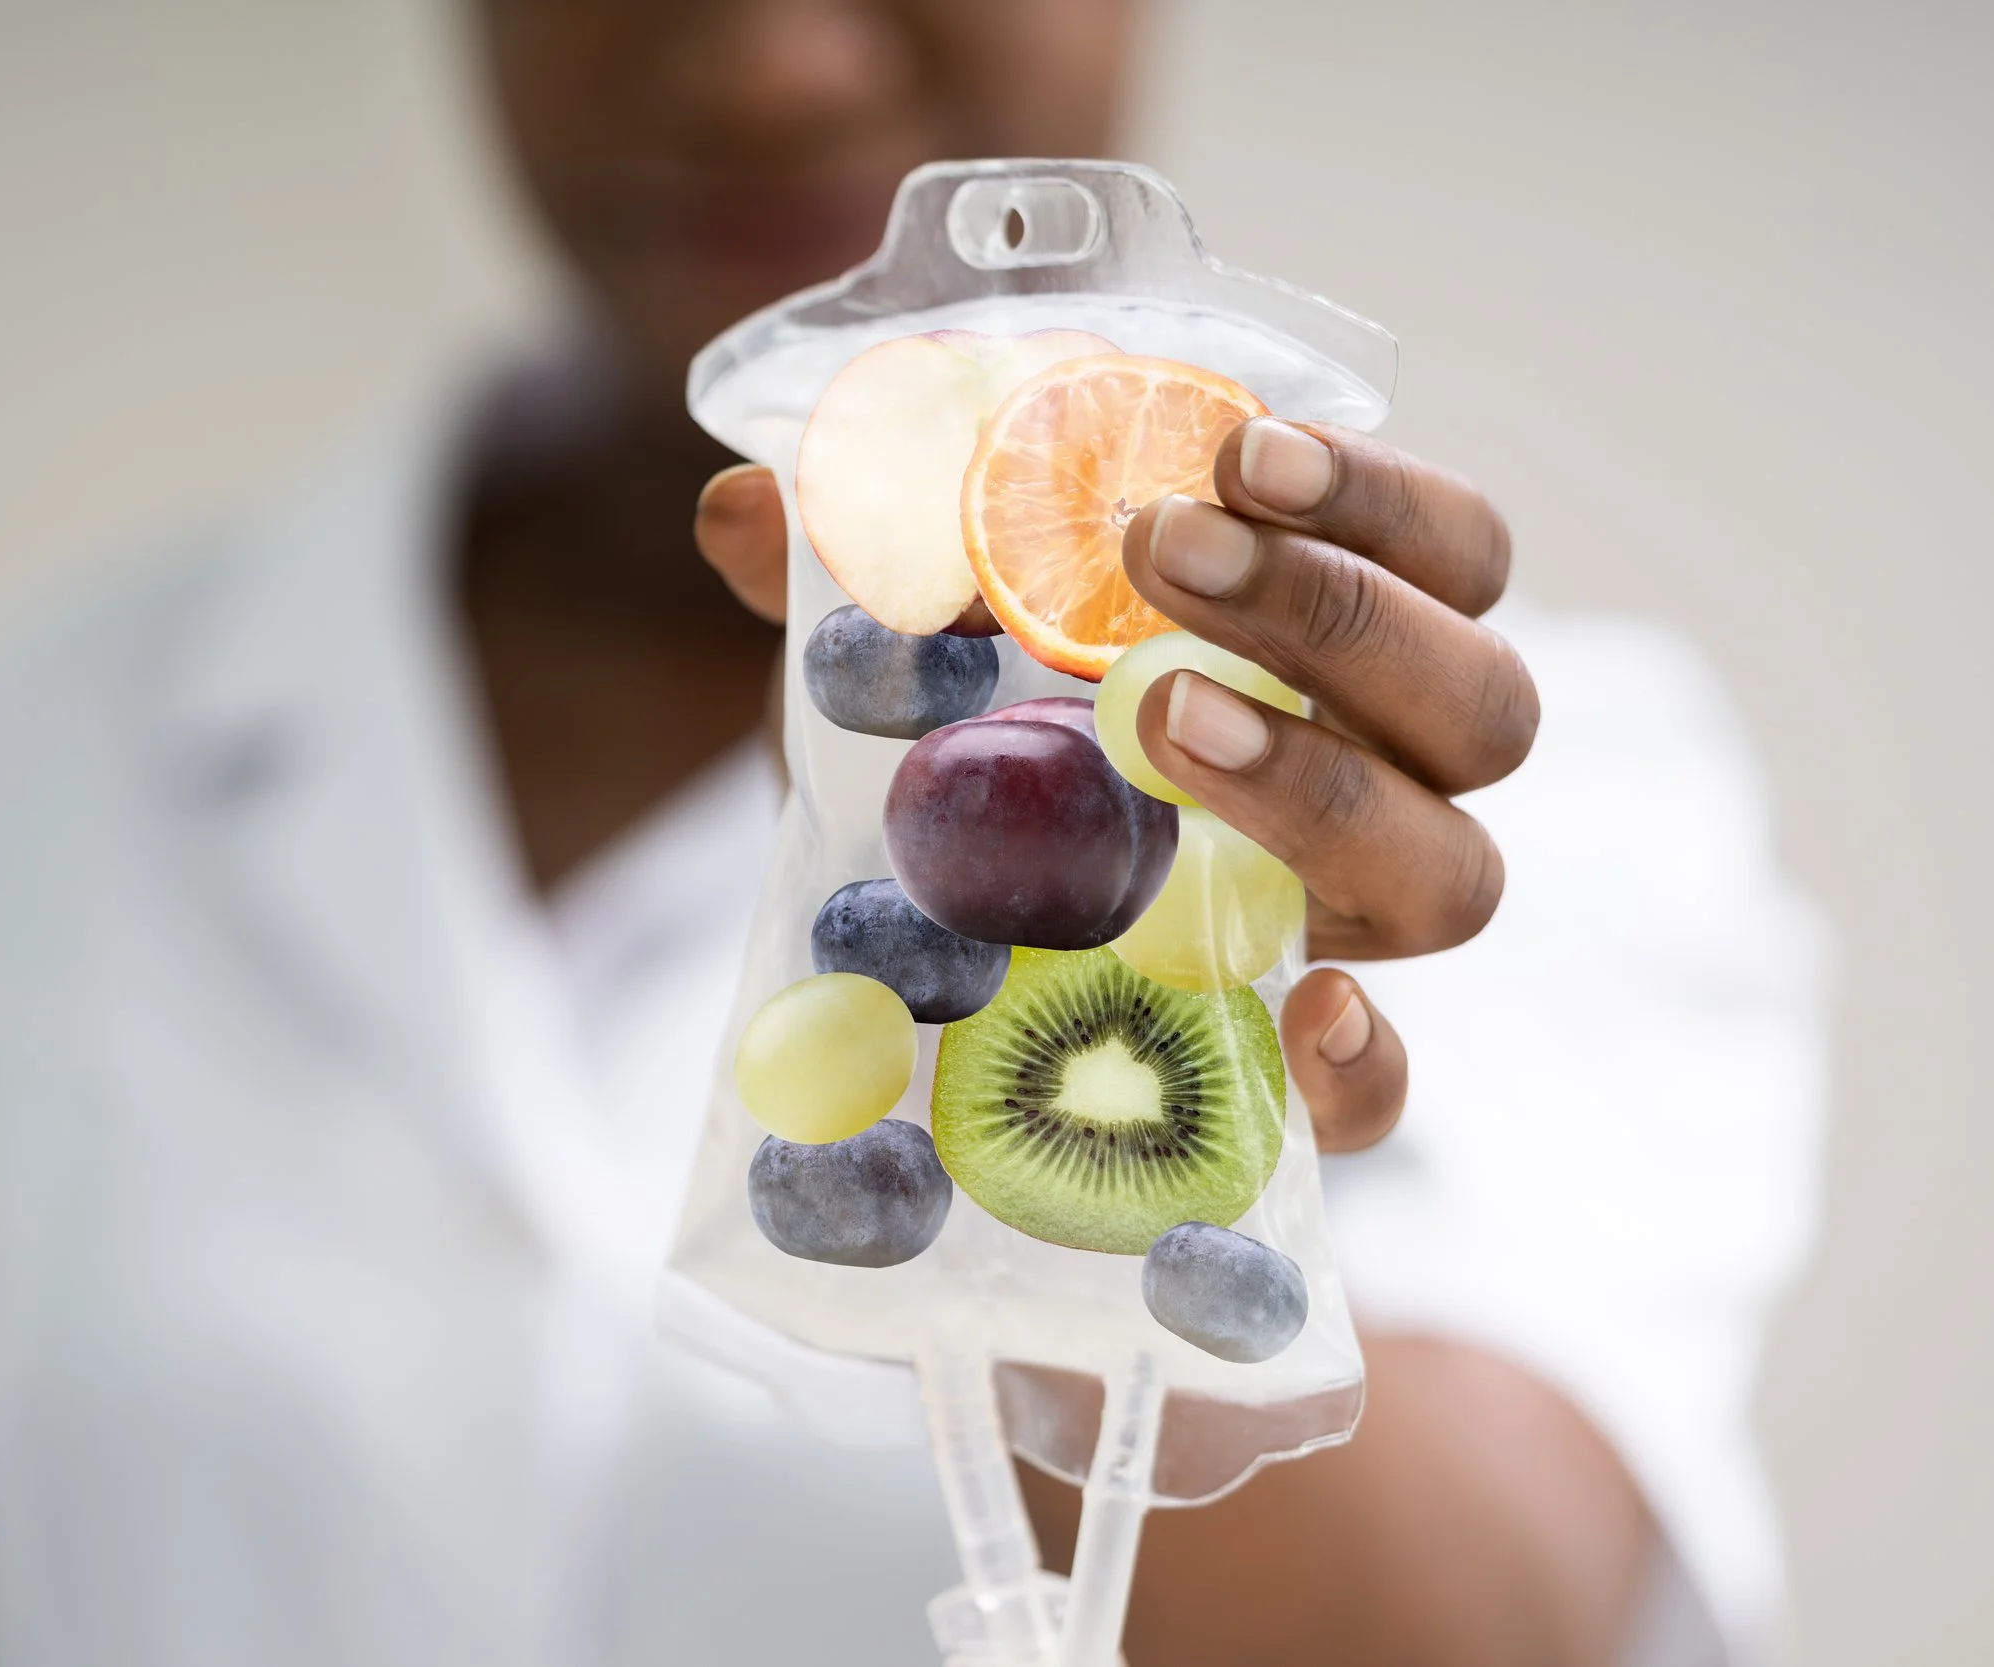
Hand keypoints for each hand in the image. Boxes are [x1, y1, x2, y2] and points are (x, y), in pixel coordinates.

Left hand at [696, 418, 1533, 1152]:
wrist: (905, 968)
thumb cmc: (949, 770)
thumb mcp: (897, 667)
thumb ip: (850, 587)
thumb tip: (741, 507)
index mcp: (1329, 656)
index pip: (1452, 553)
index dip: (1379, 497)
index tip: (1240, 448)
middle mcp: (1377, 784)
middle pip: (1479, 700)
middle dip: (1338, 612)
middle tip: (1165, 554)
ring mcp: (1341, 936)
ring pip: (1452, 874)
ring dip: (1325, 785)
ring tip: (1159, 722)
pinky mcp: (1284, 1081)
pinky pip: (1387, 1093)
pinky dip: (1365, 1063)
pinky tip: (1306, 1008)